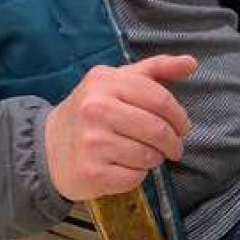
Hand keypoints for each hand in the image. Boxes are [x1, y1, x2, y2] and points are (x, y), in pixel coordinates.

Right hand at [44, 54, 197, 200]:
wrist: (48, 146)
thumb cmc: (91, 110)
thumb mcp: (117, 81)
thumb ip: (155, 70)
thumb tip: (191, 62)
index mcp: (104, 81)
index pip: (159, 98)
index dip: (178, 115)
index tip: (183, 126)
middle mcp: (95, 109)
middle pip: (156, 129)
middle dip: (173, 141)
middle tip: (174, 147)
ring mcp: (91, 142)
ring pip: (148, 155)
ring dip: (155, 158)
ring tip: (147, 154)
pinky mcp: (91, 172)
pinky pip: (134, 177)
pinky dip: (138, 174)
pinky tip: (127, 166)